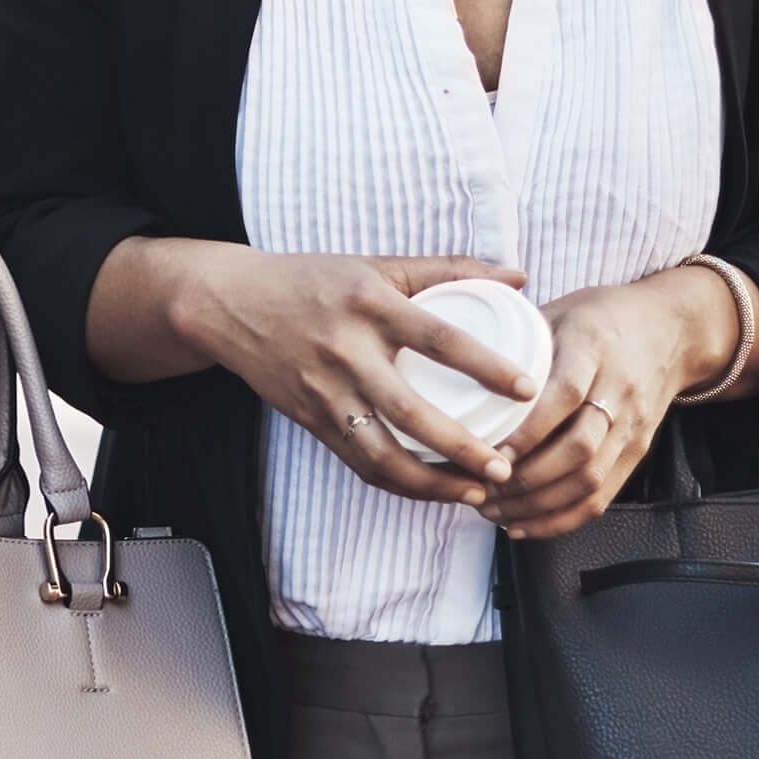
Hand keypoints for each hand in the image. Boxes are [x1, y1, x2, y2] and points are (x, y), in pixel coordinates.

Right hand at [171, 247, 535, 506]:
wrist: (230, 304)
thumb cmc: (311, 280)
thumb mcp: (376, 264)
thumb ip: (448, 268)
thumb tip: (518, 277)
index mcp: (371, 305)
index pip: (440, 339)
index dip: (488, 366)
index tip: (528, 390)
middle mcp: (347, 351)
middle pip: (411, 412)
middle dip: (463, 448)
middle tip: (506, 467)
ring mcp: (325, 391)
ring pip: (382, 453)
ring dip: (432, 483)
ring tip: (477, 493)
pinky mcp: (311, 420)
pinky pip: (359, 462)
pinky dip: (399, 484)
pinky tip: (433, 491)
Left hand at [483, 274, 708, 538]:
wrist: (672, 329)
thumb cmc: (603, 316)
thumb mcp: (561, 310)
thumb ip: (517, 335)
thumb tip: (456, 359)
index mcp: (593, 349)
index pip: (563, 396)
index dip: (527, 431)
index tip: (489, 451)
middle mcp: (618, 393)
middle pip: (578, 449)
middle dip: (525, 479)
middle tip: (479, 488)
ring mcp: (632, 428)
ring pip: (589, 480)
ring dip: (537, 504)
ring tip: (492, 510)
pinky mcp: (636, 452)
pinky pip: (602, 496)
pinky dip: (562, 519)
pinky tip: (524, 525)